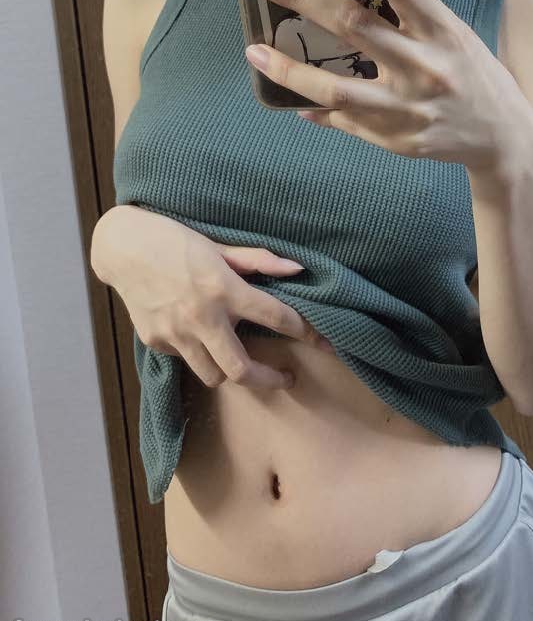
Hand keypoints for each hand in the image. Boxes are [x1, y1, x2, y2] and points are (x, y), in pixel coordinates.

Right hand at [90, 205, 334, 389]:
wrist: (123, 246)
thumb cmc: (176, 240)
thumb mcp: (219, 245)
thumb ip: (258, 260)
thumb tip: (297, 268)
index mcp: (223, 289)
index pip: (276, 317)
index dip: (305, 330)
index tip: (321, 340)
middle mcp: (201, 317)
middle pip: (241, 370)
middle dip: (270, 380)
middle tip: (286, 378)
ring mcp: (175, 333)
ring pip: (212, 375)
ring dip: (230, 370)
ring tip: (240, 358)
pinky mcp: (155, 342)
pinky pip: (186, 359)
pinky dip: (197, 352)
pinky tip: (198, 333)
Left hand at [237, 0, 526, 171]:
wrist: (504, 140)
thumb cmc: (473, 73)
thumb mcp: (453, 32)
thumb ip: (412, 8)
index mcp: (443, 30)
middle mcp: (426, 67)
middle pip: (353, 25)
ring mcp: (409, 109)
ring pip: (337, 88)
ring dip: (289, 68)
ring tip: (254, 49)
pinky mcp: (396, 140)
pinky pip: (344, 121)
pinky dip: (313, 106)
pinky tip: (288, 96)